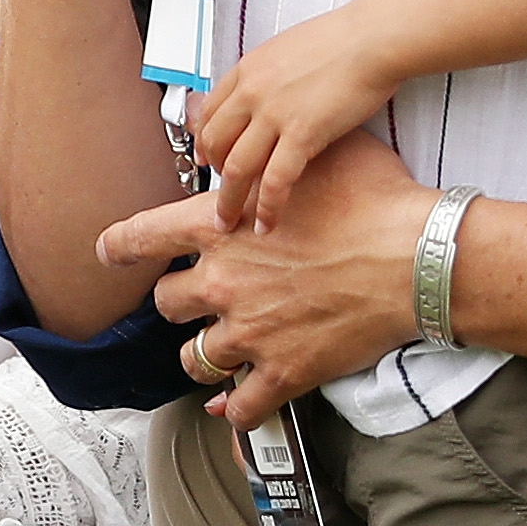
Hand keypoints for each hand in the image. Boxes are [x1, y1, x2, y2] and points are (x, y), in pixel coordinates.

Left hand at [99, 126, 431, 423]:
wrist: (418, 260)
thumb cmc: (374, 202)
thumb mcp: (313, 155)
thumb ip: (261, 148)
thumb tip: (219, 118)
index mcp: (219, 227)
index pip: (144, 236)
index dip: (120, 246)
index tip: (108, 253)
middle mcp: (223, 282)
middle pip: (167, 302)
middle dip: (181, 300)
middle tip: (204, 298)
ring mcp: (250, 331)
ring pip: (193, 356)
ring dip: (203, 353)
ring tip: (220, 348)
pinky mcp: (283, 371)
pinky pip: (239, 405)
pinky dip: (234, 407)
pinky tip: (234, 404)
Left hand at [190, 3, 400, 226]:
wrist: (374, 39)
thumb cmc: (344, 42)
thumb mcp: (288, 50)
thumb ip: (268, 76)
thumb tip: (265, 93)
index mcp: (248, 70)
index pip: (209, 113)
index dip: (205, 142)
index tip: (207, 160)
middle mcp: (252, 92)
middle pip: (214, 143)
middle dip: (212, 175)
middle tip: (218, 194)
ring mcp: (273, 114)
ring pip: (236, 168)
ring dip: (229, 201)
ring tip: (228, 222)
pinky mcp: (301, 134)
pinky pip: (274, 180)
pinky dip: (268, 207)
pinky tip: (267, 223)